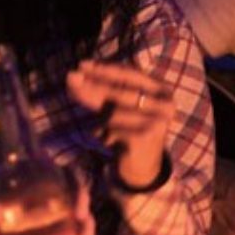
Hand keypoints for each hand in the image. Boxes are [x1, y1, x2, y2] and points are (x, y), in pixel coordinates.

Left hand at [0, 178, 96, 234]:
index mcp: (22, 185)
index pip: (56, 174)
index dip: (72, 183)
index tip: (75, 201)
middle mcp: (39, 200)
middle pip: (74, 198)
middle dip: (84, 211)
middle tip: (82, 227)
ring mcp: (45, 222)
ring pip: (77, 222)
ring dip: (86, 234)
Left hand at [67, 61, 173, 189]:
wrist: (144, 169)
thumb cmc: (129, 132)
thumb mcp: (118, 108)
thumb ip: (99, 92)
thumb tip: (74, 77)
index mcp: (162, 92)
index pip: (130, 75)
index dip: (105, 69)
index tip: (82, 65)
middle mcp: (165, 105)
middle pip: (120, 92)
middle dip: (92, 86)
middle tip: (70, 78)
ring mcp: (157, 121)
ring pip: (113, 112)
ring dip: (101, 123)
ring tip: (108, 133)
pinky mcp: (145, 137)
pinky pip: (111, 129)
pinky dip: (104, 136)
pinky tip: (111, 144)